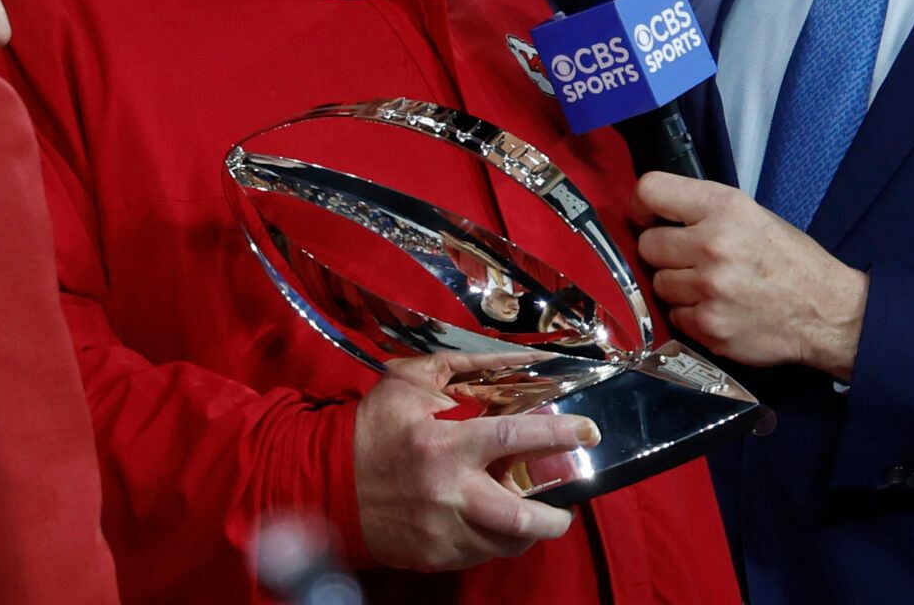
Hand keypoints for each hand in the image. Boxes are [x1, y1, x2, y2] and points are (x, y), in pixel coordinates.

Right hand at [353, 351, 598, 571]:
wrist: (326, 481)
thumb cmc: (373, 426)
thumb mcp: (412, 380)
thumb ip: (466, 367)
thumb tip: (518, 357)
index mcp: (445, 445)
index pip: (513, 438)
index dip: (557, 434)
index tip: (587, 431)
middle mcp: (448, 493)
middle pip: (519, 516)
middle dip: (554, 518)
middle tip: (567, 507)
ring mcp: (441, 531)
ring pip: (504, 544)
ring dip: (526, 531)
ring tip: (533, 516)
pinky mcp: (433, 556)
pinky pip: (479, 555)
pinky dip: (494, 540)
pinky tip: (493, 523)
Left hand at [635, 170, 868, 379]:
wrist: (826, 313)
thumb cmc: (791, 261)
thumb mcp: (754, 215)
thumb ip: (705, 210)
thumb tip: (657, 215)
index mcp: (724, 207)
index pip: (650, 191)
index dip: (643, 206)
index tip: (649, 217)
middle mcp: (712, 244)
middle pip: (647, 244)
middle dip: (663, 252)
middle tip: (688, 259)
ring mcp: (709, 288)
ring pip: (658, 283)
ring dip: (677, 286)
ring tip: (710, 286)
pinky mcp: (708, 325)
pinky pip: (675, 316)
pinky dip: (691, 314)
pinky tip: (718, 309)